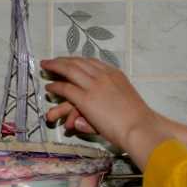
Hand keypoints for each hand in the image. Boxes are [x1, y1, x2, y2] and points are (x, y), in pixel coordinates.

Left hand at [41, 57, 172, 165]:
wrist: (140, 127)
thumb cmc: (137, 120)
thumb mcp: (123, 102)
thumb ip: (107, 101)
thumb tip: (99, 107)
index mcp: (115, 74)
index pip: (91, 62)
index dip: (77, 61)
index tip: (69, 61)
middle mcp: (104, 75)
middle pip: (78, 62)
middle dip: (63, 60)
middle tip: (53, 60)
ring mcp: (94, 86)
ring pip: (69, 70)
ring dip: (55, 66)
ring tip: (46, 66)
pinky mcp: (86, 99)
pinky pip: (66, 88)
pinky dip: (56, 86)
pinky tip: (49, 87)